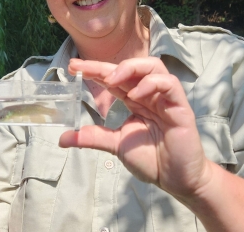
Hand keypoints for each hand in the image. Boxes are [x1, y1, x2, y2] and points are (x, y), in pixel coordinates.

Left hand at [60, 57, 213, 201]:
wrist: (176, 179)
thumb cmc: (151, 159)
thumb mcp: (116, 145)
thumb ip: (93, 137)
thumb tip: (63, 138)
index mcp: (136, 100)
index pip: (115, 79)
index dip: (95, 70)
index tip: (73, 67)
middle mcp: (150, 94)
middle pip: (131, 68)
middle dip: (106, 65)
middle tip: (84, 69)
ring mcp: (166, 99)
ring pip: (153, 67)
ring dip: (130, 69)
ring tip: (111, 80)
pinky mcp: (180, 107)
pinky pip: (169, 84)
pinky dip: (151, 84)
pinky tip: (136, 95)